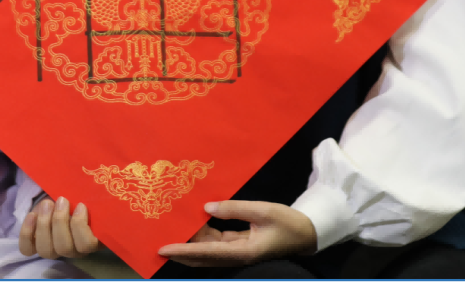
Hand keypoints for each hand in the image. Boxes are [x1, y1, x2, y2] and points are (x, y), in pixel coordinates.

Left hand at [19, 196, 99, 260]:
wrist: (61, 200)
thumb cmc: (77, 199)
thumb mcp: (85, 199)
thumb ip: (89, 201)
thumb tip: (87, 196)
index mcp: (90, 240)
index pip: (87, 245)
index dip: (80, 225)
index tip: (80, 205)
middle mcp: (72, 251)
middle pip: (64, 248)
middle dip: (60, 221)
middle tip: (61, 200)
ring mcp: (53, 251)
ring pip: (46, 250)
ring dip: (44, 225)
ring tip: (47, 204)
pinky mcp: (35, 248)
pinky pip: (27, 249)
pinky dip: (27, 232)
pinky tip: (32, 215)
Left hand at [156, 201, 316, 267]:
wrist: (306, 232)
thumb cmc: (287, 222)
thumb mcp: (262, 211)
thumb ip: (234, 208)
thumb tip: (207, 207)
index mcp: (243, 252)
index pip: (206, 253)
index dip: (183, 251)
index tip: (163, 249)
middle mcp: (237, 255)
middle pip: (202, 257)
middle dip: (180, 251)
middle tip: (157, 242)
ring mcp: (238, 250)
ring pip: (207, 250)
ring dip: (190, 242)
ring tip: (171, 229)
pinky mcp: (240, 244)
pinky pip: (216, 242)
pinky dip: (203, 235)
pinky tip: (193, 222)